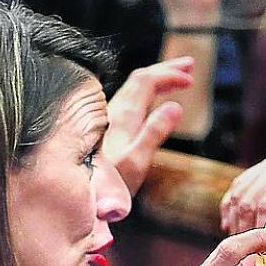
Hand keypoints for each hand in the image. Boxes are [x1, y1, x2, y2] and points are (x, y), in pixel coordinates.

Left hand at [103, 58, 194, 193]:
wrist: (75, 201)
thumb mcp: (135, 162)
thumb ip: (154, 133)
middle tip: (189, 65)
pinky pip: (130, 102)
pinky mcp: (106, 133)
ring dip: (157, 80)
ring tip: (176, 78)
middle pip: (139, 80)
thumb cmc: (106, 188)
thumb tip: (176, 106)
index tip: (190, 80)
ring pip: (133, 90)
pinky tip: (151, 103)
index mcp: (122, 117)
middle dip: (165, 70)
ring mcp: (108, 122)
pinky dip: (147, 94)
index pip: (146, 82)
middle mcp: (112, 114)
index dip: (169, 75)